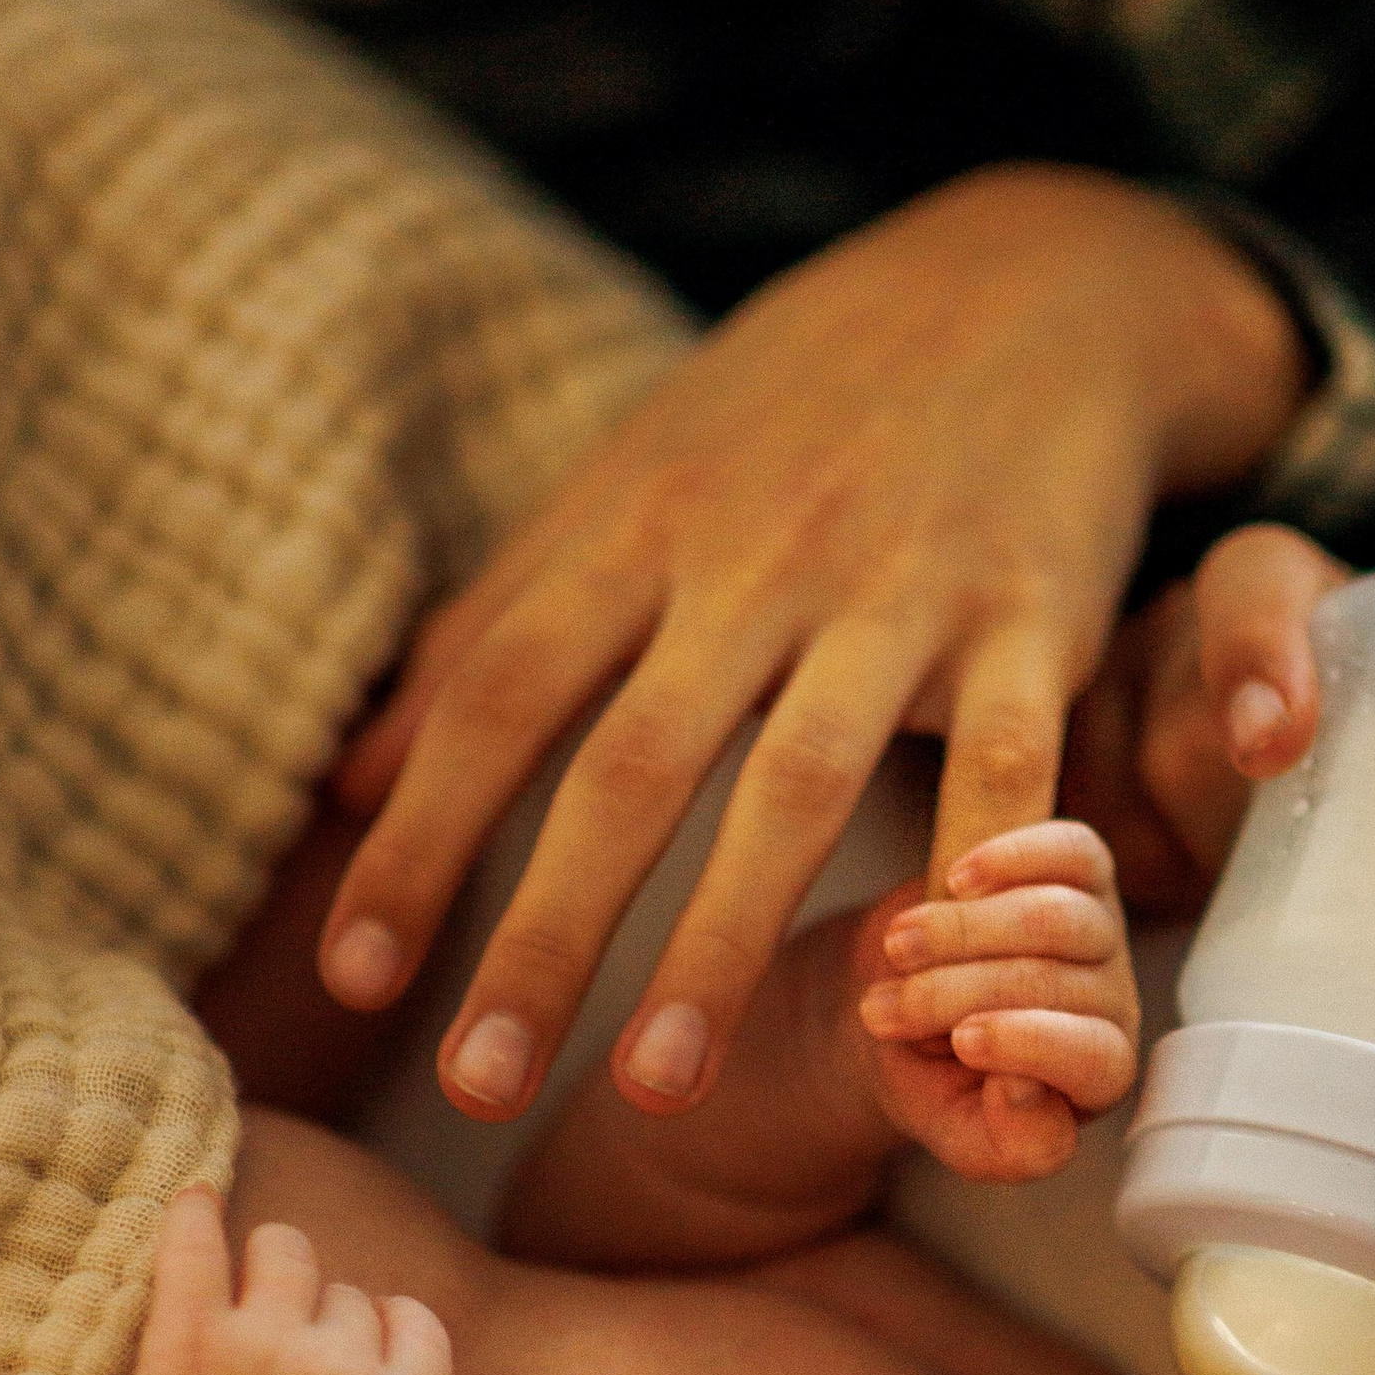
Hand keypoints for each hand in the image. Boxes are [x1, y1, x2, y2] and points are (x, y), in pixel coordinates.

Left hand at [83, 1190, 452, 1374]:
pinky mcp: (184, 1341)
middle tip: (280, 1359)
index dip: (386, 1335)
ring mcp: (260, 1349)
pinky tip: (194, 1198)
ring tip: (246, 1291)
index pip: (416, 1324)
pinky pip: (196, 1244)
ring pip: (286, 1249)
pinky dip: (194, 1213)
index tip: (353, 1350)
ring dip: (271, 1263)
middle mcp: (339, 1373)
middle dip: (322, 1319)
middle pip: (347, 1294)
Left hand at [316, 169, 1307, 1127]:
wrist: (1033, 282)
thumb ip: (493, 632)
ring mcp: (900, 590)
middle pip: (630, 762)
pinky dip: (969, 874)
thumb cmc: (799, 409)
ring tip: (652, 1093)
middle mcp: (757, 560)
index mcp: (641, 526)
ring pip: (796, 783)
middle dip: (547, 930)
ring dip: (719, 944)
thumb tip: (340, 786)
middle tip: (474, 1086)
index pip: (504, 693)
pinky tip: (928, 982)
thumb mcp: (630, 484)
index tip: (358, 980)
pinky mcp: (1034, 616)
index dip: (423, 835)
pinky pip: (1004, 769)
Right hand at [852, 820, 1139, 1183]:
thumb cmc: (934, 1075)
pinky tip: (958, 877)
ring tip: (898, 949)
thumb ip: (1004, 1146)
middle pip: (1053, 981)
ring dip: (960, 931)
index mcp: (1098, 1075)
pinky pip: (1071, 850)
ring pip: (1054, 916)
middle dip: (955, 994)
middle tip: (883, 1010)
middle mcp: (1112, 1001)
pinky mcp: (1081, 868)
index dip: (1029, 1045)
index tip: (959, 1042)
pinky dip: (1013, 858)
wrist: (897, 1000)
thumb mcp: (958, 1133)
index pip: (1096, 1057)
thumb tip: (1028, 1093)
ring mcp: (1100, 929)